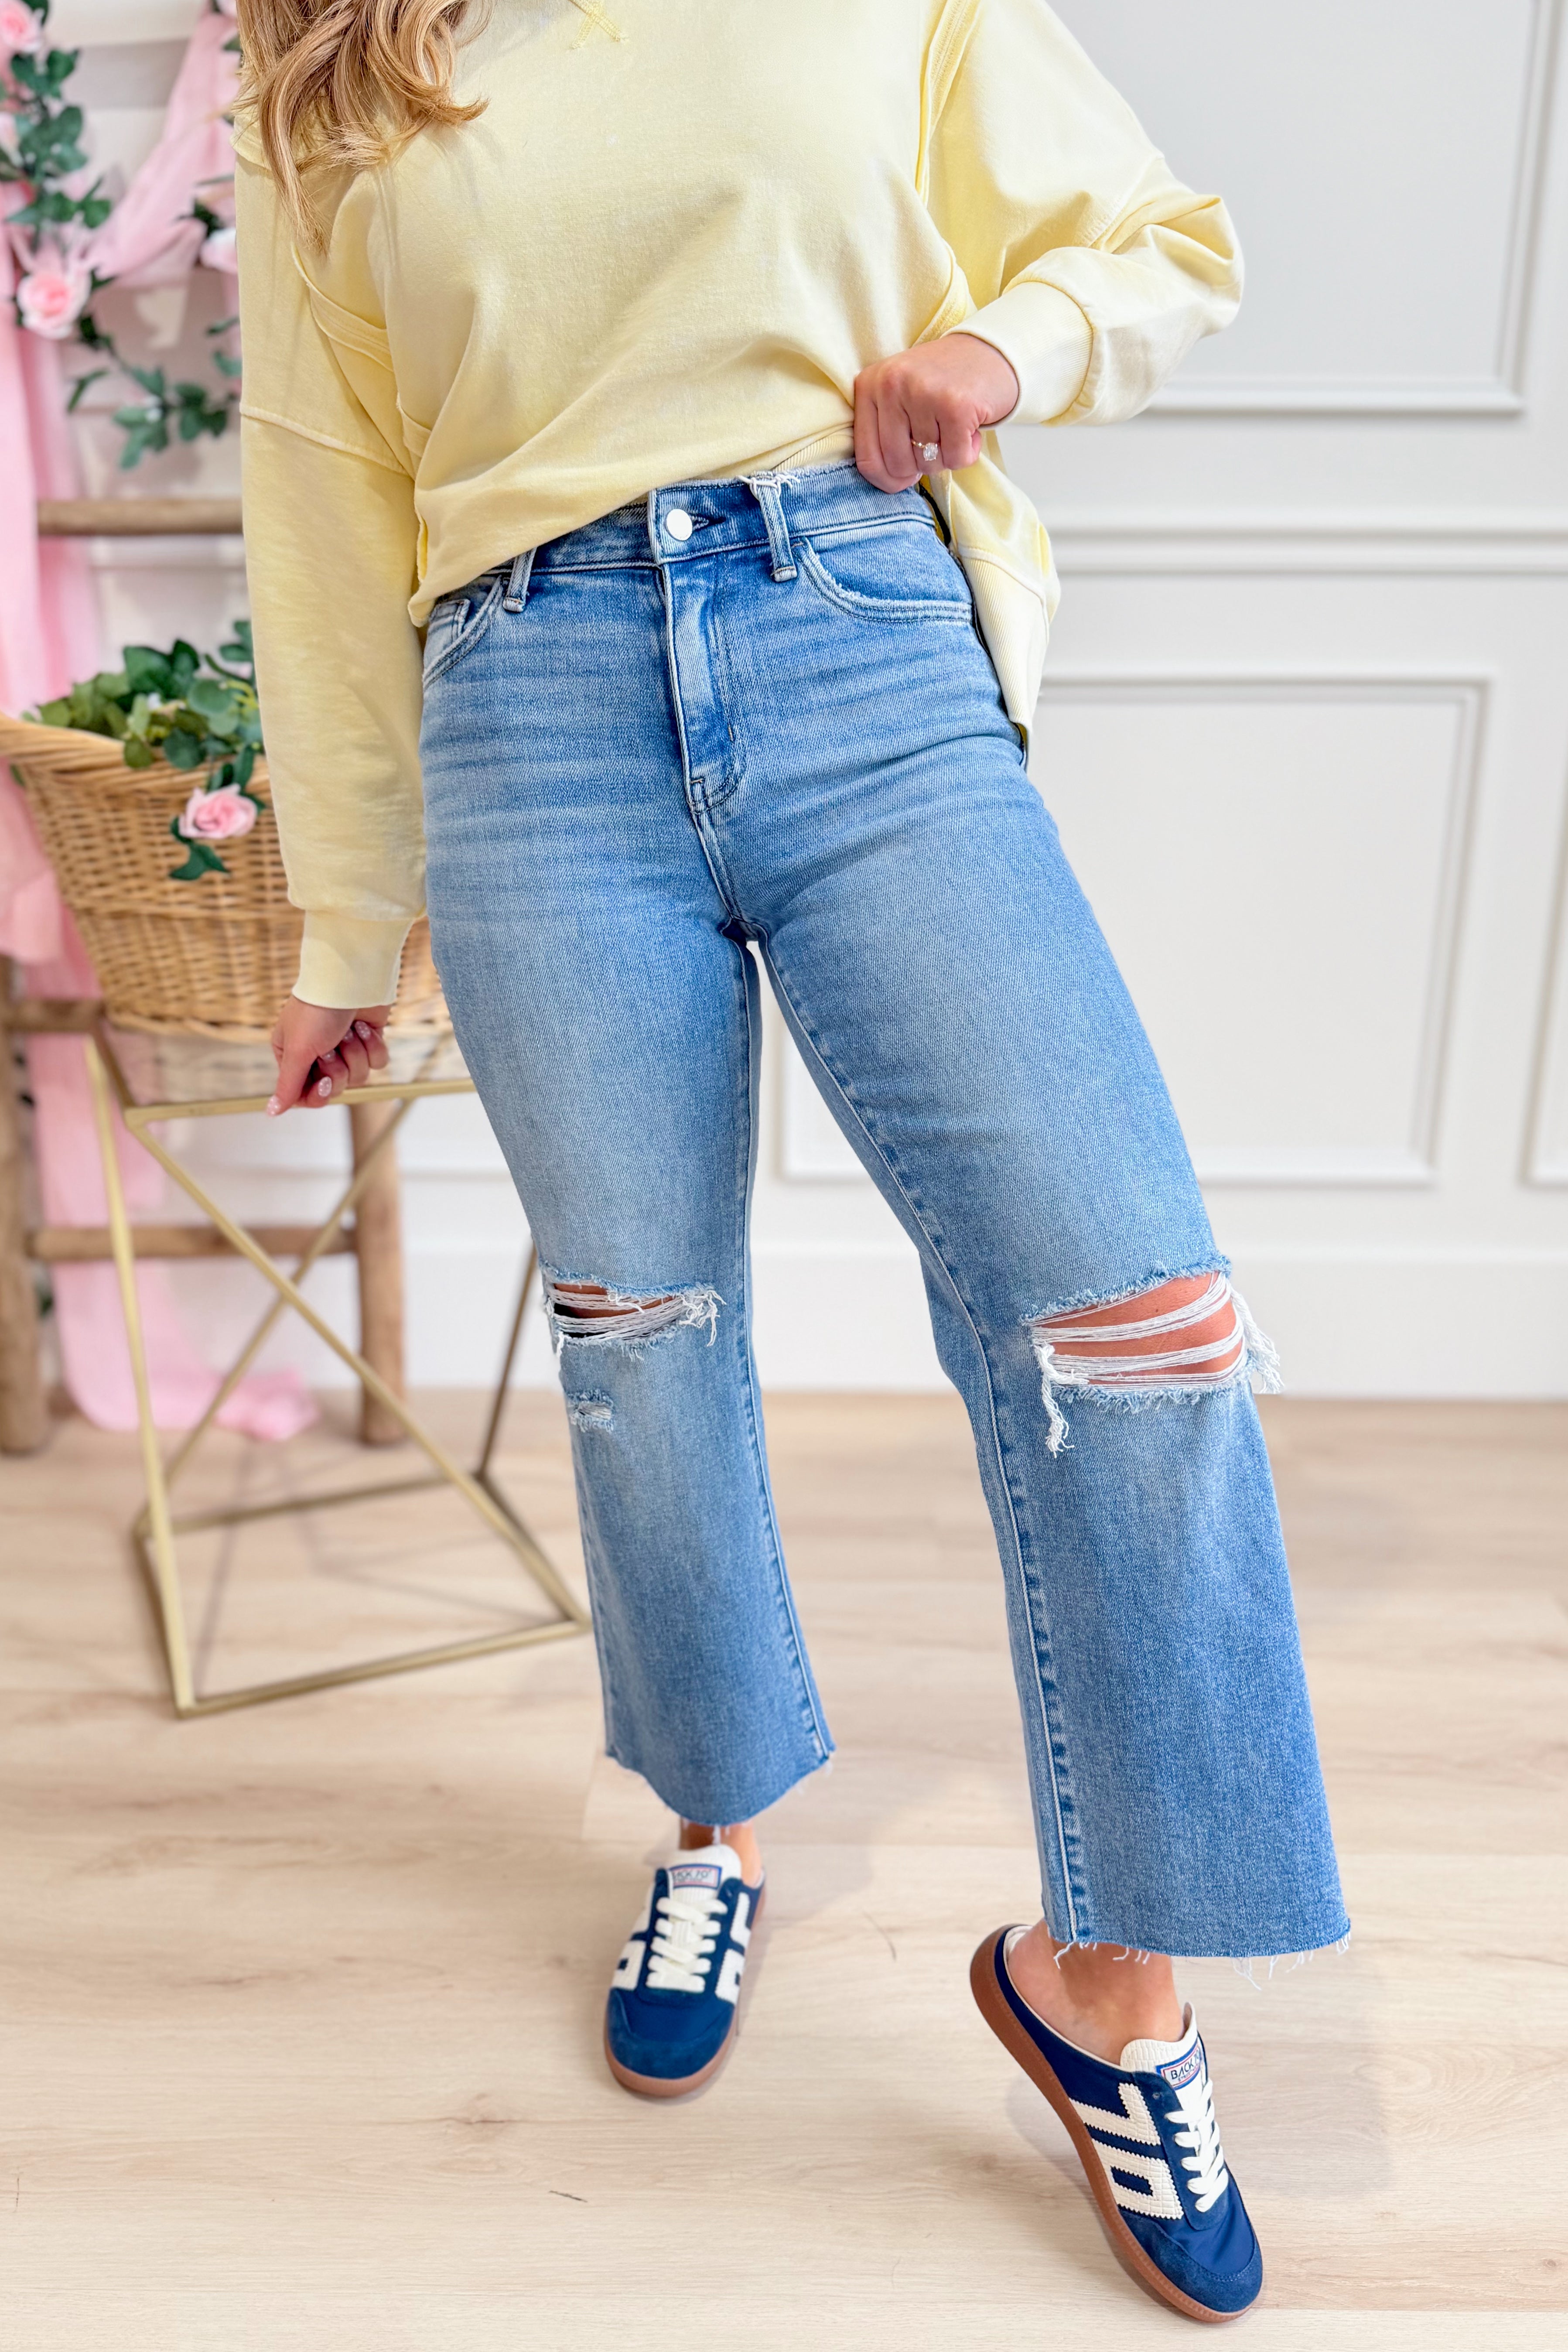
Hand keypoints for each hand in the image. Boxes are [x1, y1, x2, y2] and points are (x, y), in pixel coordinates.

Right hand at [268, 995, 390, 1115]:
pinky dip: (373, 1046)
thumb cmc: (317, 1012)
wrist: (350, 978)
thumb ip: (287, 1085)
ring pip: (358, 1077)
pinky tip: (364, 1027)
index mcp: (293, 1056)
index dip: (318, 1094)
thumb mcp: (297, 1051)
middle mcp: (317, 1054)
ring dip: (355, 1054)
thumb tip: (271, 1111)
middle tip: (332, 1047)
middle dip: (338, 1069)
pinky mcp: (368, 1040)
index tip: (324, 1082)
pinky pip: (377, 1062)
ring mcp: (345, 1047)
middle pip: (334, 1088)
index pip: (305, 1094)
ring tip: (349, 1031)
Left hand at [852, 333, 1019, 492]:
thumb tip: (892, 482)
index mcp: (869, 385)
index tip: (906, 473)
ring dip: (946, 455)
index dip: (888, 479)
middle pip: (897, 464)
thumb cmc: (941, 382)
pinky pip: (956, 458)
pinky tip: (969, 428)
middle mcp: (891, 385)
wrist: (989, 350)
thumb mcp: (899, 397)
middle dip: (921, 465)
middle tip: (936, 440)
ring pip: (928, 463)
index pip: (866, 459)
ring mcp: (922, 393)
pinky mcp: (955, 405)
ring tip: (953, 426)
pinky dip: (968, 452)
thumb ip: (884, 434)